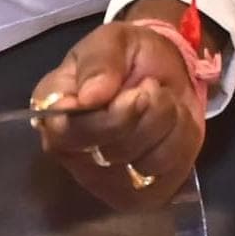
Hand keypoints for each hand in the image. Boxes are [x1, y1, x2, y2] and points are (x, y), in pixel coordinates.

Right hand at [31, 10, 206, 211]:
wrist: (167, 71)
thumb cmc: (129, 56)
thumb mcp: (113, 40)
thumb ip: (99, 61)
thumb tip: (88, 97)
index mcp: (52, 113)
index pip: (70, 133)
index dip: (110, 118)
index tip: (138, 91)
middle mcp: (72, 154)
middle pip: (114, 151)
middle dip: (147, 112)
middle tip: (151, 87)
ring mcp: (106, 181)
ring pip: (147, 163)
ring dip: (168, 124)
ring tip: (161, 103)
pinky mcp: (141, 195)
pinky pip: (171, 174)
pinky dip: (182, 142)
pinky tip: (172, 126)